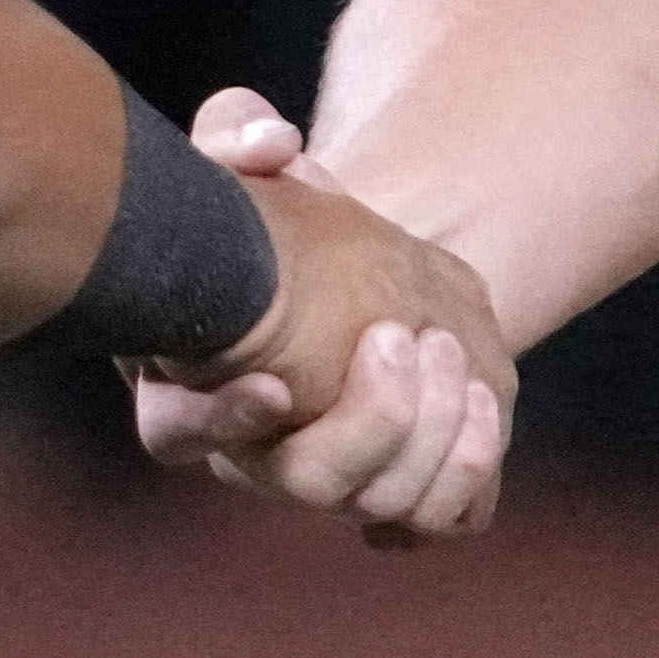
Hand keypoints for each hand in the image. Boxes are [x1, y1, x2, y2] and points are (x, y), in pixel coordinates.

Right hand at [126, 91, 516, 542]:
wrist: (351, 272)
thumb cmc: (270, 222)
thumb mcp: (239, 165)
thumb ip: (236, 135)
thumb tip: (272, 143)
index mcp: (187, 387)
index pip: (175, 433)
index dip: (218, 420)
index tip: (276, 386)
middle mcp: (255, 453)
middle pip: (302, 483)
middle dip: (370, 422)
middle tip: (400, 338)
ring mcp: (329, 480)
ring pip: (379, 506)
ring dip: (433, 443)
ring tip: (454, 356)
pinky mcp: (400, 486)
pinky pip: (437, 522)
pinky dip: (469, 480)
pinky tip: (484, 406)